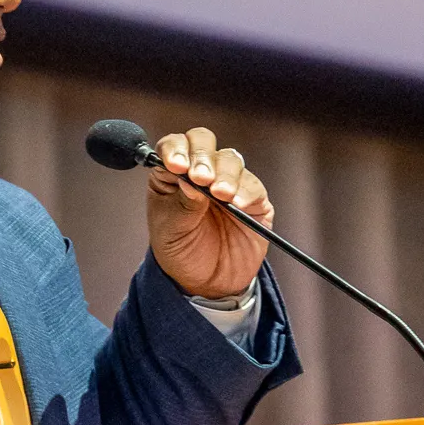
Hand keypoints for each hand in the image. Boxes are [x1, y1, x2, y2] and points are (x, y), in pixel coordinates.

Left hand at [145, 127, 273, 297]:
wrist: (205, 282)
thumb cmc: (181, 251)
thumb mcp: (170, 230)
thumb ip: (181, 204)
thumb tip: (191, 180)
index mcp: (173, 173)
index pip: (174, 145)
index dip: (175, 150)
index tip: (176, 166)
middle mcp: (201, 171)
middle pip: (203, 142)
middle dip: (202, 156)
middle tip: (201, 177)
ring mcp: (229, 182)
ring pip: (230, 160)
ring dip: (225, 175)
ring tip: (220, 195)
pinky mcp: (254, 200)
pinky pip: (253, 186)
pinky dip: (246, 192)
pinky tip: (237, 205)